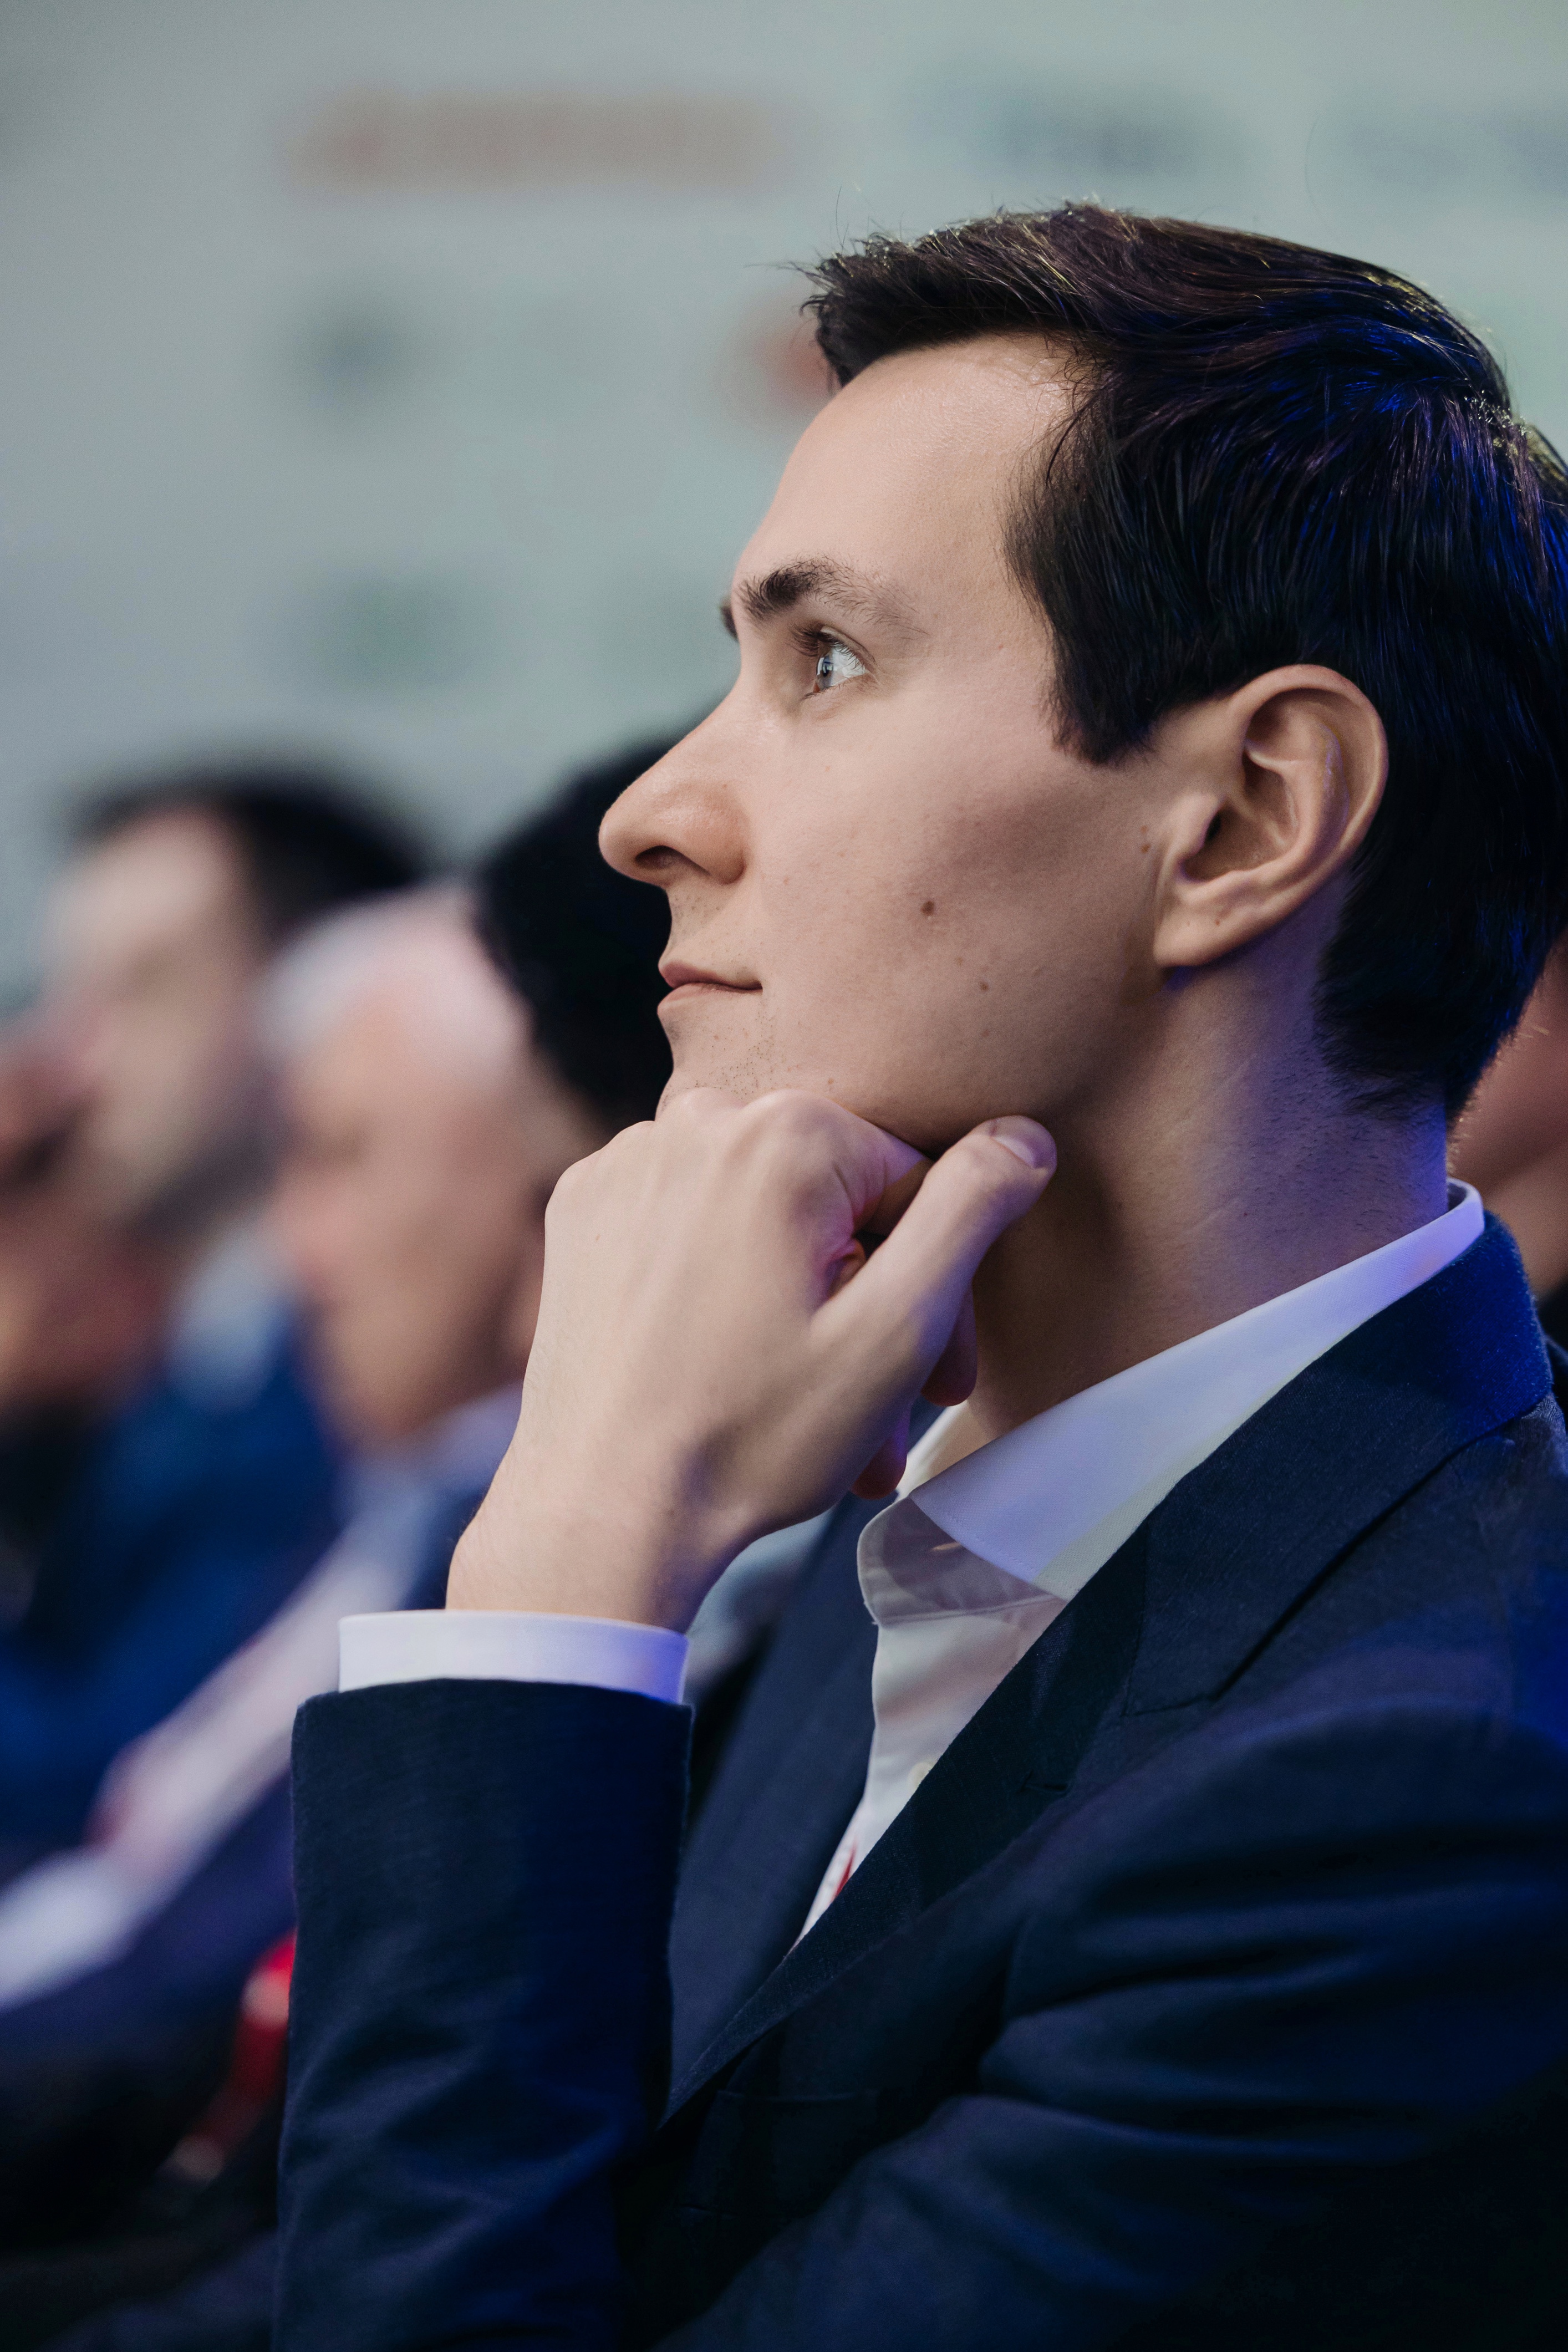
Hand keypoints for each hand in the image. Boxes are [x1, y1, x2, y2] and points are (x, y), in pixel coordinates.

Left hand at [447, 1088, 1054, 1631]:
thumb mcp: (896, 1331)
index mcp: (784, 1133)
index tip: (937, 1383)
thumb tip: (1022, 1136)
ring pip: (763, 1217)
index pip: (913, 1184)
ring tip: (810, 1411)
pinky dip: (724, 1283)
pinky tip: (730, 1366)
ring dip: (803, 1304)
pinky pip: (690, 1222)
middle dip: (870, 1304)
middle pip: (836, 1201)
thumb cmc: (752, 1436)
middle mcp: (696, 1120)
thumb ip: (970, 1213)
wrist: (598, 1513)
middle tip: (886, 1415)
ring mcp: (628, 1162)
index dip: (936, 1286)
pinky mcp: (583, 1207)